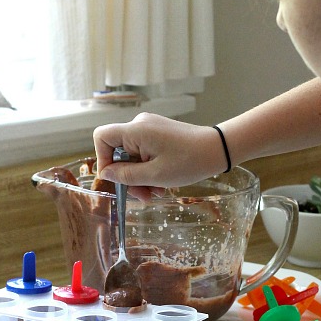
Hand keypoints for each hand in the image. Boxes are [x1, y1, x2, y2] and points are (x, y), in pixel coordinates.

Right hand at [93, 113, 226, 197]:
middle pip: (118, 151)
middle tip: (143, 196)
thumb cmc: (190, 161)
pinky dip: (149, 168)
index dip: (103, 159)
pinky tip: (161, 182)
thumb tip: (105, 174)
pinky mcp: (158, 133)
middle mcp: (140, 124)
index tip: (116, 179)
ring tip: (156, 191)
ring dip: (140, 176)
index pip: (102, 137)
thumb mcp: (155, 175)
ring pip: (132, 155)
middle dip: (128, 176)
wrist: (218, 149)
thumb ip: (126, 175)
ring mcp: (150, 128)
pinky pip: (144, 152)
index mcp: (136, 130)